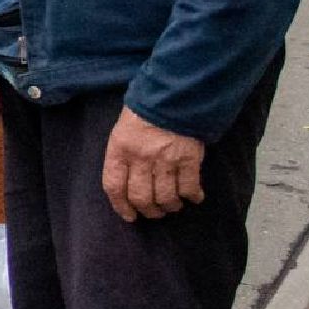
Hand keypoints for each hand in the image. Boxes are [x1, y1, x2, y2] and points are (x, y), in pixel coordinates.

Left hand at [101, 107, 204, 221]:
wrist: (175, 92)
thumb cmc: (145, 109)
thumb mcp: (124, 128)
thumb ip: (123, 154)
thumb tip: (127, 182)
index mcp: (120, 148)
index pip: (114, 186)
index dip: (121, 206)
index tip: (130, 215)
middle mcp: (140, 157)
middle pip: (141, 197)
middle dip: (149, 211)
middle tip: (155, 212)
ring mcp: (165, 159)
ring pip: (165, 197)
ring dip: (170, 206)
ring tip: (173, 205)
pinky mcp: (188, 158)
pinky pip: (189, 187)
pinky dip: (192, 196)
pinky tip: (194, 197)